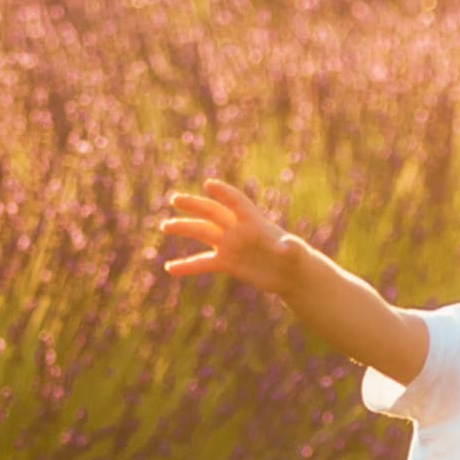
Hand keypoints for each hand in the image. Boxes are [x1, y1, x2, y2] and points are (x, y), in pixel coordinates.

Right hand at [159, 178, 298, 293]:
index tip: (209, 185)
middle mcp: (238, 229)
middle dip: (194, 205)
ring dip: (184, 228)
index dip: (224, 193)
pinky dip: (186, 266)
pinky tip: (169, 268)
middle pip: (212, 213)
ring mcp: (230, 245)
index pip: (236, 202)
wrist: (290, 275)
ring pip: (203, 232)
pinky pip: (202, 263)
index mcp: (254, 221)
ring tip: (164, 226)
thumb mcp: (295, 253)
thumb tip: (287, 247)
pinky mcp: (226, 262)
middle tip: (175, 200)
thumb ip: (290, 247)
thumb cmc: (295, 258)